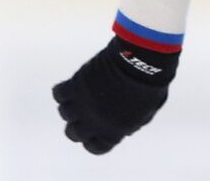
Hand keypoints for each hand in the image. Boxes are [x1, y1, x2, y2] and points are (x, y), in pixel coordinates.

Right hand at [52, 36, 178, 153]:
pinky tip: (73, 84)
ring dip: (71, 104)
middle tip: (85, 110)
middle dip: (78, 124)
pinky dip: (62, 90)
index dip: (93, 138)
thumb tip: (127, 128)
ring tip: (83, 92)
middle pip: (73, 133)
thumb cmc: (151, 82)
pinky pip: (58, 93)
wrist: (142, 61)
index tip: (95, 128)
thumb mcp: (148, 110)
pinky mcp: (76, 85)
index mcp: (114, 132)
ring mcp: (83, 105)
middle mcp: (95, 123)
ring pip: (64, 112)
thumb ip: (134, 122)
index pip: (95, 147)